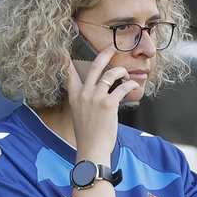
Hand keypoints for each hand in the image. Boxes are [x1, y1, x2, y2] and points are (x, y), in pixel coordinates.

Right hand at [62, 43, 135, 165]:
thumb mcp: (79, 114)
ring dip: (121, 71)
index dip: (66, 61)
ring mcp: (96, 98)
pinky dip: (130, 84)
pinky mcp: (109, 104)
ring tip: (126, 75)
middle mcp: (84, 94)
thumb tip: (96, 90)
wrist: (92, 149)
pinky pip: (123, 87)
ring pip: (111, 74)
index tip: (63, 51)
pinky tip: (133, 86)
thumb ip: (84, 100)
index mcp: (75, 96)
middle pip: (95, 66)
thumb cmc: (88, 135)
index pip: (69, 74)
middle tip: (112, 47)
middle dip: (105, 53)